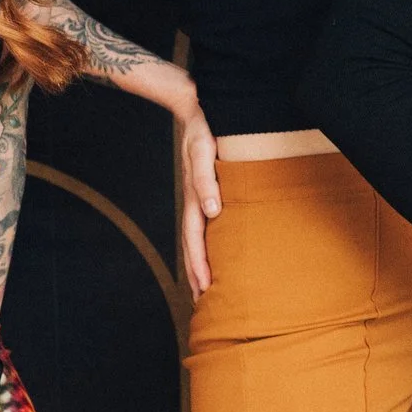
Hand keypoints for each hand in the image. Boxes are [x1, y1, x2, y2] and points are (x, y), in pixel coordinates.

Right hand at [172, 95, 220, 299]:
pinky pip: (207, 225)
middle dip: (197, 274)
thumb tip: (212, 211)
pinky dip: (208, 244)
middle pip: (194, 246)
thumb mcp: (203, 151)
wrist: (196, 108)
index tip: (204, 288)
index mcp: (195, 197)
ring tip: (205, 288)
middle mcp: (196, 202)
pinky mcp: (207, 191)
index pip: (196, 240)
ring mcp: (200, 198)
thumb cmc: (203, 129)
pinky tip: (217, 253)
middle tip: (204, 303)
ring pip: (198, 239)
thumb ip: (205, 180)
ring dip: (200, 264)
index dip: (199, 264)